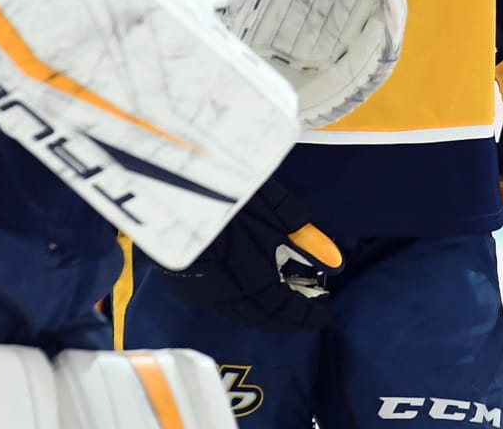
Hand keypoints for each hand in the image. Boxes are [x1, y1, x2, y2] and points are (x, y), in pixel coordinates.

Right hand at [147, 177, 342, 330]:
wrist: (166, 185)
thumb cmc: (226, 191)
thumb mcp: (272, 207)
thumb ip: (303, 236)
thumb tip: (336, 262)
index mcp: (253, 281)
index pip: (287, 310)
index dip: (308, 314)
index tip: (326, 313)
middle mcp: (227, 295)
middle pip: (261, 317)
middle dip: (284, 317)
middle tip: (302, 311)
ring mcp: (201, 291)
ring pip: (236, 312)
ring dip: (259, 310)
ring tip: (275, 301)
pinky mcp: (181, 280)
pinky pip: (216, 302)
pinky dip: (234, 301)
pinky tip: (240, 288)